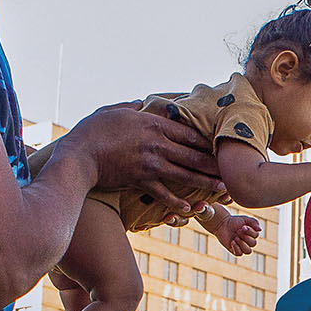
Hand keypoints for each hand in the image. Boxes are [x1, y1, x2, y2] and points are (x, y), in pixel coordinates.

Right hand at [59, 104, 221, 216]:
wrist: (78, 155)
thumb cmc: (92, 130)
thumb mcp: (113, 110)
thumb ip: (130, 106)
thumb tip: (139, 102)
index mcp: (153, 124)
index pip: (187, 132)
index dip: (207, 140)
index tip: (220, 146)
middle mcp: (157, 144)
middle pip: (193, 154)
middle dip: (214, 164)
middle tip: (232, 170)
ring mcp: (150, 164)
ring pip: (185, 174)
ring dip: (205, 182)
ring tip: (222, 188)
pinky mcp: (140, 181)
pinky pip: (164, 193)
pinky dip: (178, 201)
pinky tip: (190, 207)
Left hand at [212, 212, 261, 254]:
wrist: (222, 224)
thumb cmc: (234, 221)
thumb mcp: (245, 219)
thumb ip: (254, 222)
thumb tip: (260, 230)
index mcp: (252, 234)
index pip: (256, 236)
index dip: (250, 232)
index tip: (243, 226)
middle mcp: (248, 242)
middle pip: (253, 244)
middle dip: (245, 237)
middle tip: (238, 231)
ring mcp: (242, 247)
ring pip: (248, 251)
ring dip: (242, 243)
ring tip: (235, 238)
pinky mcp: (234, 251)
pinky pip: (239, 254)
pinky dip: (236, 248)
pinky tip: (232, 242)